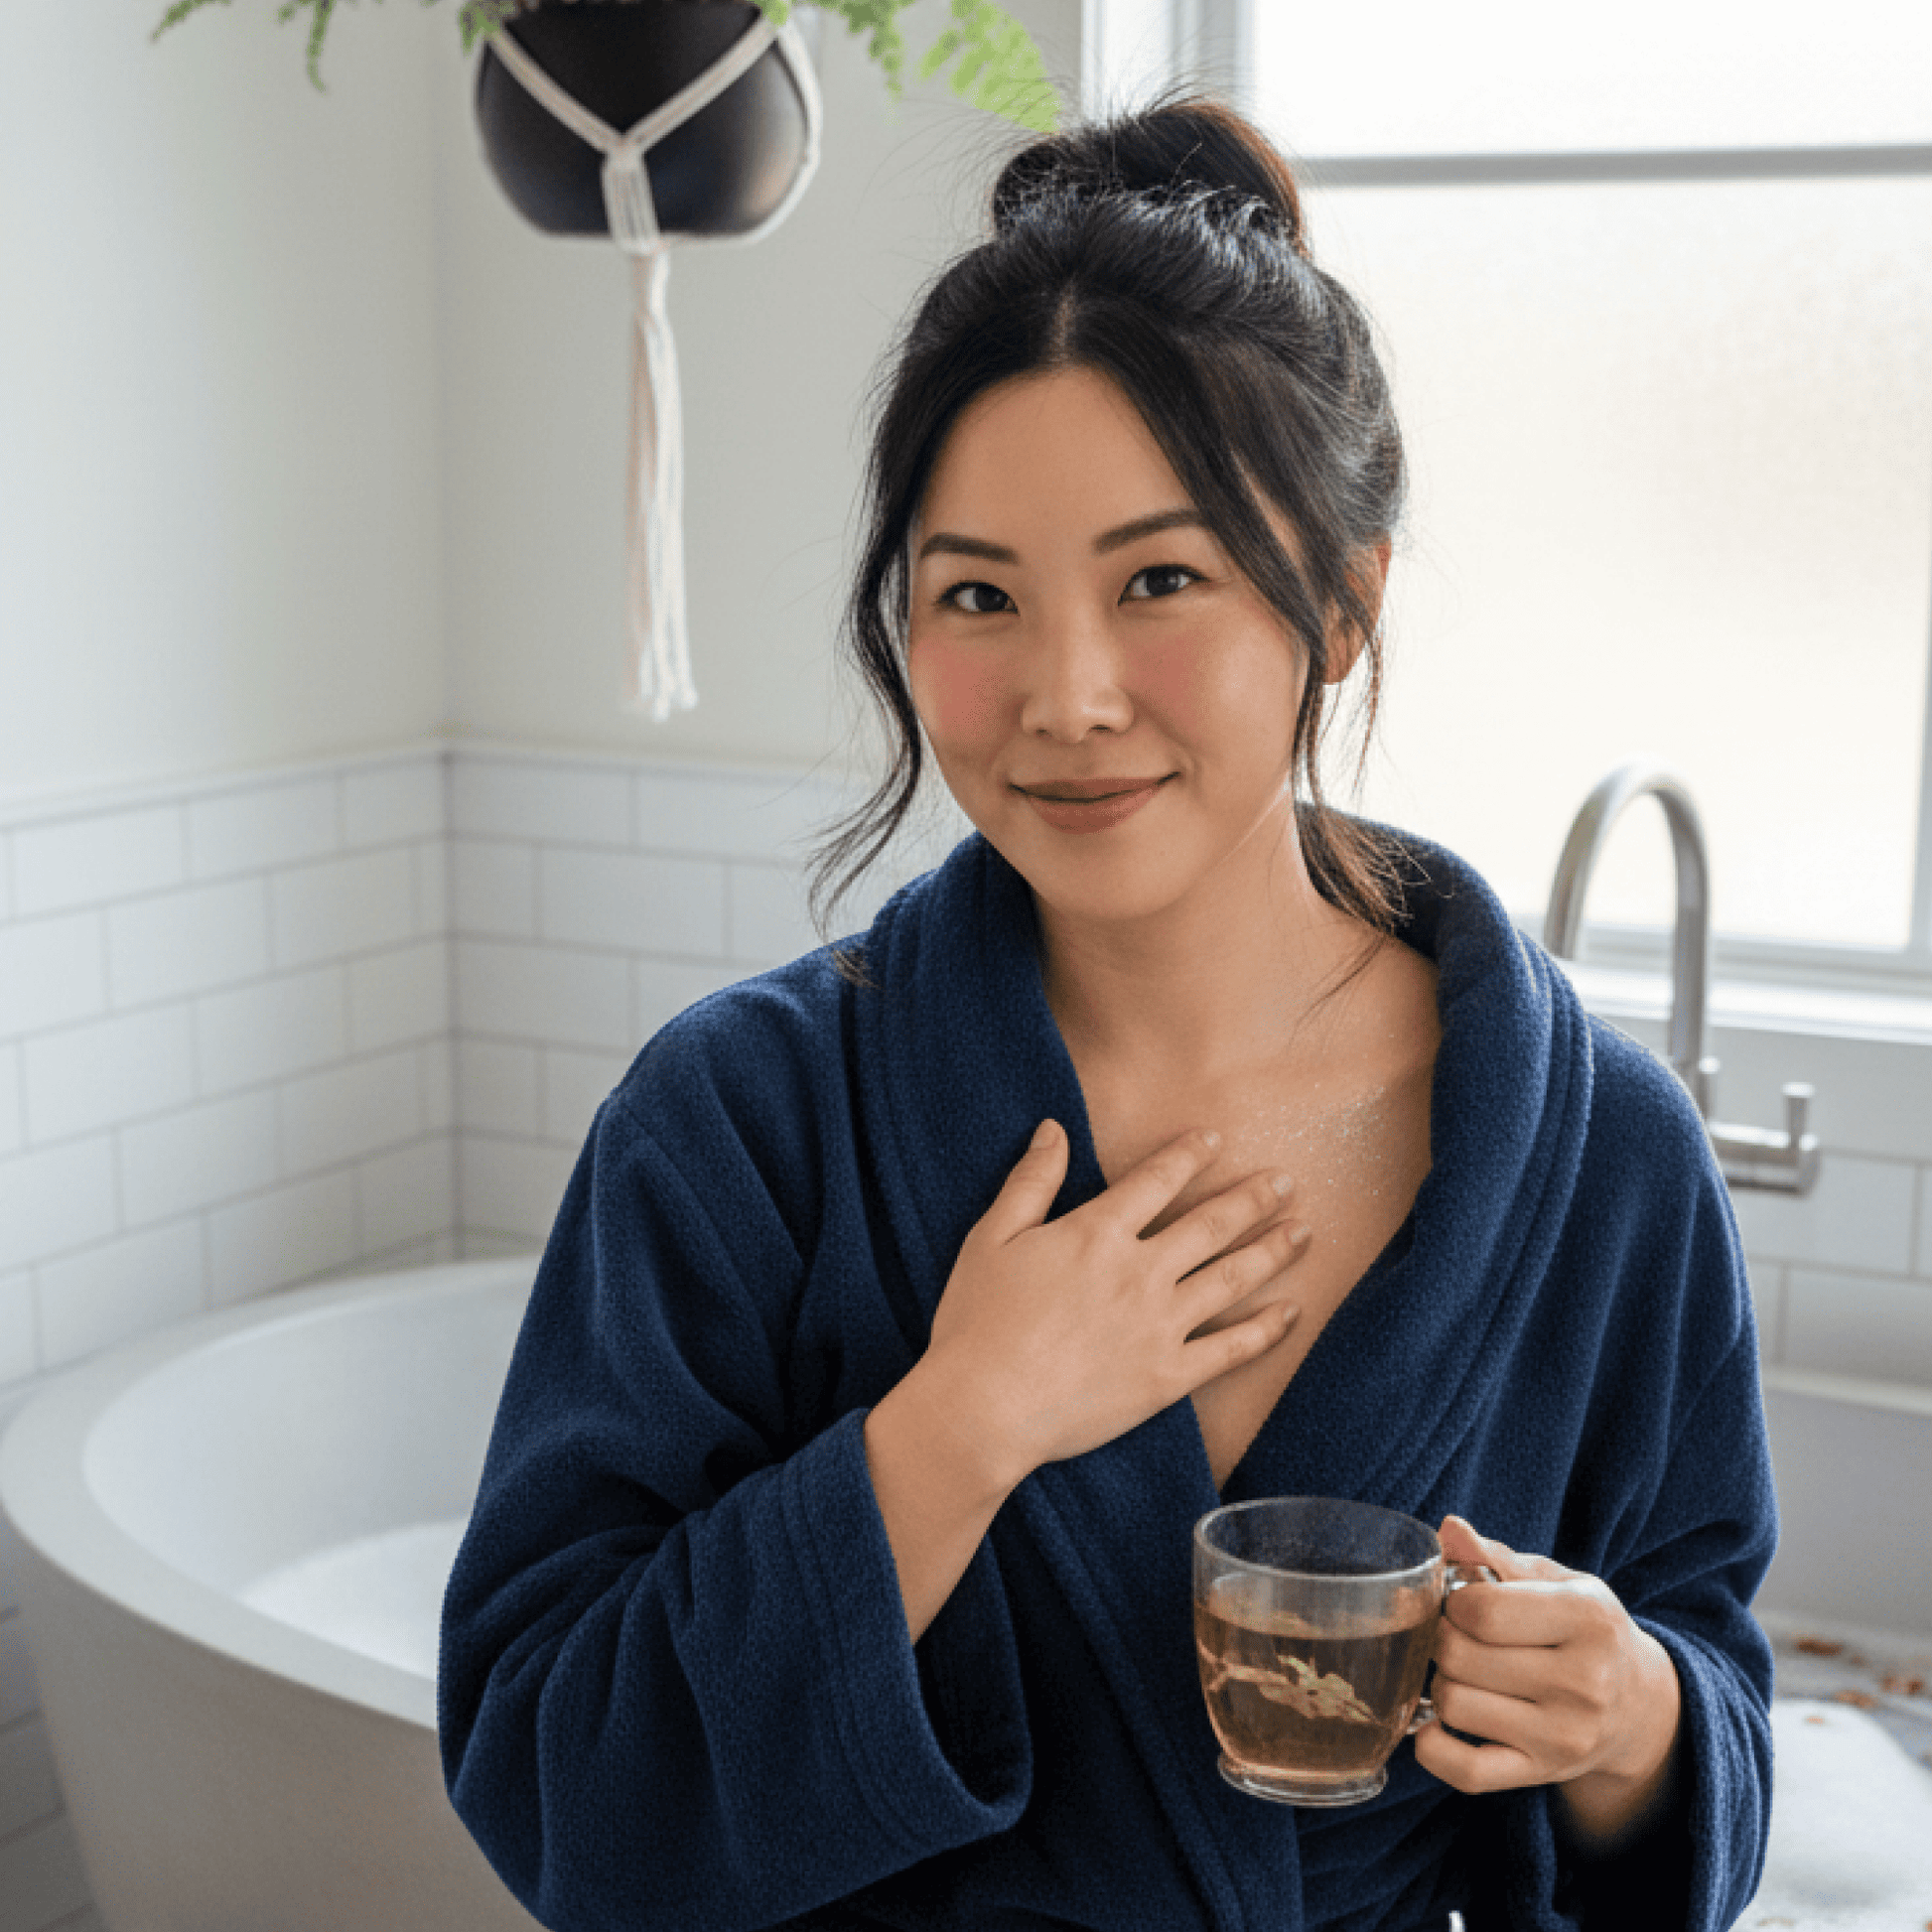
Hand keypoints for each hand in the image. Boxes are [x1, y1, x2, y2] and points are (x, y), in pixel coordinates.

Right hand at [923, 1121, 1309, 1481]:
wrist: (984, 1407)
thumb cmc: (976, 1321)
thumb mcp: (992, 1237)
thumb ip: (1030, 1181)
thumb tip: (1053, 1129)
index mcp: (1098, 1232)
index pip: (1157, 1180)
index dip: (1189, 1154)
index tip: (1215, 1139)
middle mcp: (1140, 1272)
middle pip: (1211, 1224)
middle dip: (1252, 1198)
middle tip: (1285, 1181)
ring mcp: (1160, 1325)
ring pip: (1232, 1278)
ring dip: (1273, 1252)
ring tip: (1303, 1233)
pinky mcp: (1168, 1377)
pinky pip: (1231, 1349)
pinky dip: (1266, 1330)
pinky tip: (1291, 1312)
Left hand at [1412, 1517, 1683, 1847]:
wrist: (1639, 1706)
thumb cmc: (1583, 1629)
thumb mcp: (1556, 1581)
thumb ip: (1496, 1556)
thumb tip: (1449, 1529)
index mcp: (1587, 1620)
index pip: (1482, 1611)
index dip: (1454, 1602)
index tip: (1464, 1603)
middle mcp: (1584, 1682)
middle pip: (1458, 1656)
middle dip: (1442, 1640)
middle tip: (1457, 1638)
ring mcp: (1564, 1736)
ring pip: (1452, 1706)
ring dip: (1440, 1686)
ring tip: (1462, 1675)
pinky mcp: (1542, 1775)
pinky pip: (1465, 1772)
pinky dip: (1433, 1747)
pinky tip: (1438, 1723)